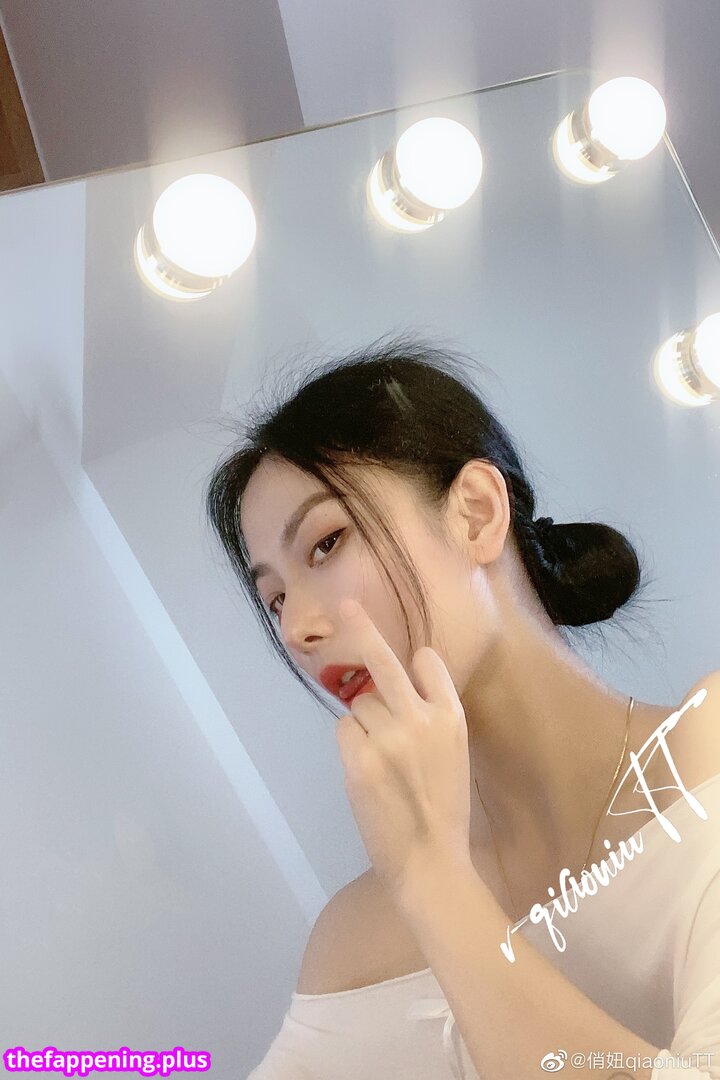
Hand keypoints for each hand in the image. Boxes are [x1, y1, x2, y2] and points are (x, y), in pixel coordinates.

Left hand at [334, 598, 472, 904]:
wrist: (431, 861)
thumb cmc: (443, 809)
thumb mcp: (452, 754)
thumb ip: (429, 719)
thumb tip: (385, 691)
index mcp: (452, 717)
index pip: (427, 663)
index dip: (413, 664)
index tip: (410, 659)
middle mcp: (422, 719)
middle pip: (384, 662)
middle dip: (363, 628)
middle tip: (345, 604)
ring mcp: (389, 737)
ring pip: (359, 704)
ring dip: (364, 724)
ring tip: (383, 764)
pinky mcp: (360, 759)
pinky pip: (345, 729)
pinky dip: (350, 745)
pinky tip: (368, 773)